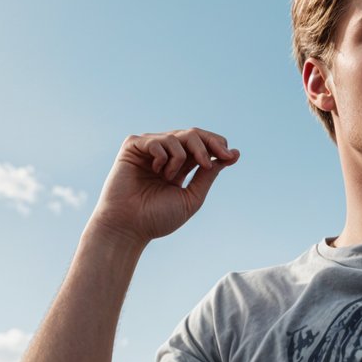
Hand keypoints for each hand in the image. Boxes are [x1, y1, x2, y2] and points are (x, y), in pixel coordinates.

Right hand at [88, 127, 238, 248]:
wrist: (129, 227)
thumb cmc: (157, 218)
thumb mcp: (192, 197)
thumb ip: (208, 175)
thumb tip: (232, 154)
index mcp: (180, 166)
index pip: (202, 145)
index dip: (218, 146)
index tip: (231, 156)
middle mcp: (165, 154)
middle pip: (193, 134)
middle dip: (207, 144)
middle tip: (211, 161)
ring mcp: (149, 149)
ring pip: (177, 136)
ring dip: (180, 157)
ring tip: (169, 177)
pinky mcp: (132, 146)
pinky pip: (157, 140)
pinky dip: (162, 156)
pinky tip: (155, 171)